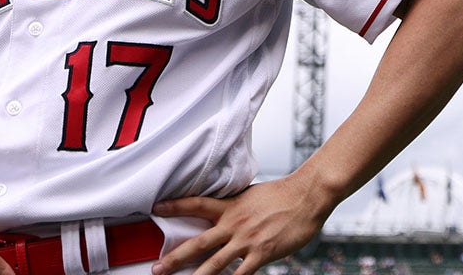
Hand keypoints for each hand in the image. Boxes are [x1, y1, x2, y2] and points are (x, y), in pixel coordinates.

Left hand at [151, 177, 331, 274]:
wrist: (306, 196)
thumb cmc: (282, 195)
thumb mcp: (250, 195)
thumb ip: (234, 206)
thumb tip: (224, 212)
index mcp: (229, 207)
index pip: (196, 204)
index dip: (174, 206)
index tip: (155, 208)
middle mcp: (233, 224)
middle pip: (198, 243)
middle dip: (175, 258)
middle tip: (157, 268)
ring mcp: (246, 241)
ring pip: (214, 265)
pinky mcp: (262, 254)